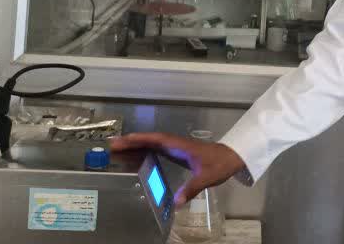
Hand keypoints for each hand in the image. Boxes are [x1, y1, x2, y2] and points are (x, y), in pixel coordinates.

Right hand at [110, 133, 246, 204]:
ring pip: (152, 144)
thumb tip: (176, 203)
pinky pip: (157, 150)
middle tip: (112, 145)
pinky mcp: (177, 153)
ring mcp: (176, 148)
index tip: (124, 139)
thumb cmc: (220, 164)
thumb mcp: (207, 177)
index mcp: (180, 146)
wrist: (232, 157)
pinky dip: (144, 151)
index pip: (157, 139)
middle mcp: (175, 144)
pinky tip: (135, 157)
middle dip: (131, 142)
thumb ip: (192, 189)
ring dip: (136, 146)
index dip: (141, 139)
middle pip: (150, 140)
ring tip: (117, 150)